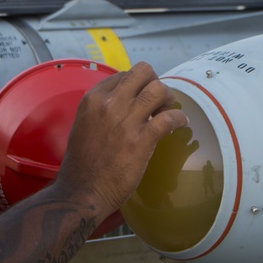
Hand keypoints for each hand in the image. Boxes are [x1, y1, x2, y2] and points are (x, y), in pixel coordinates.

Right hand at [56, 62, 188, 219]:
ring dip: (168, 97)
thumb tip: (125, 104)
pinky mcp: (142, 139)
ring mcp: (126, 120)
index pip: (124, 74)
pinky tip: (181, 124)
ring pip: (158, 89)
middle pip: (143, 72)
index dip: (138, 83)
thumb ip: (102, 110)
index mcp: (93, 99)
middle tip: (159, 98)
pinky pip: (169, 117)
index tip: (143, 96)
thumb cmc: (82, 163)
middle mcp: (110, 103)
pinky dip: (179, 118)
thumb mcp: (84, 124)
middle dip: (155, 82)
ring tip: (169, 109)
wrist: (83, 190)